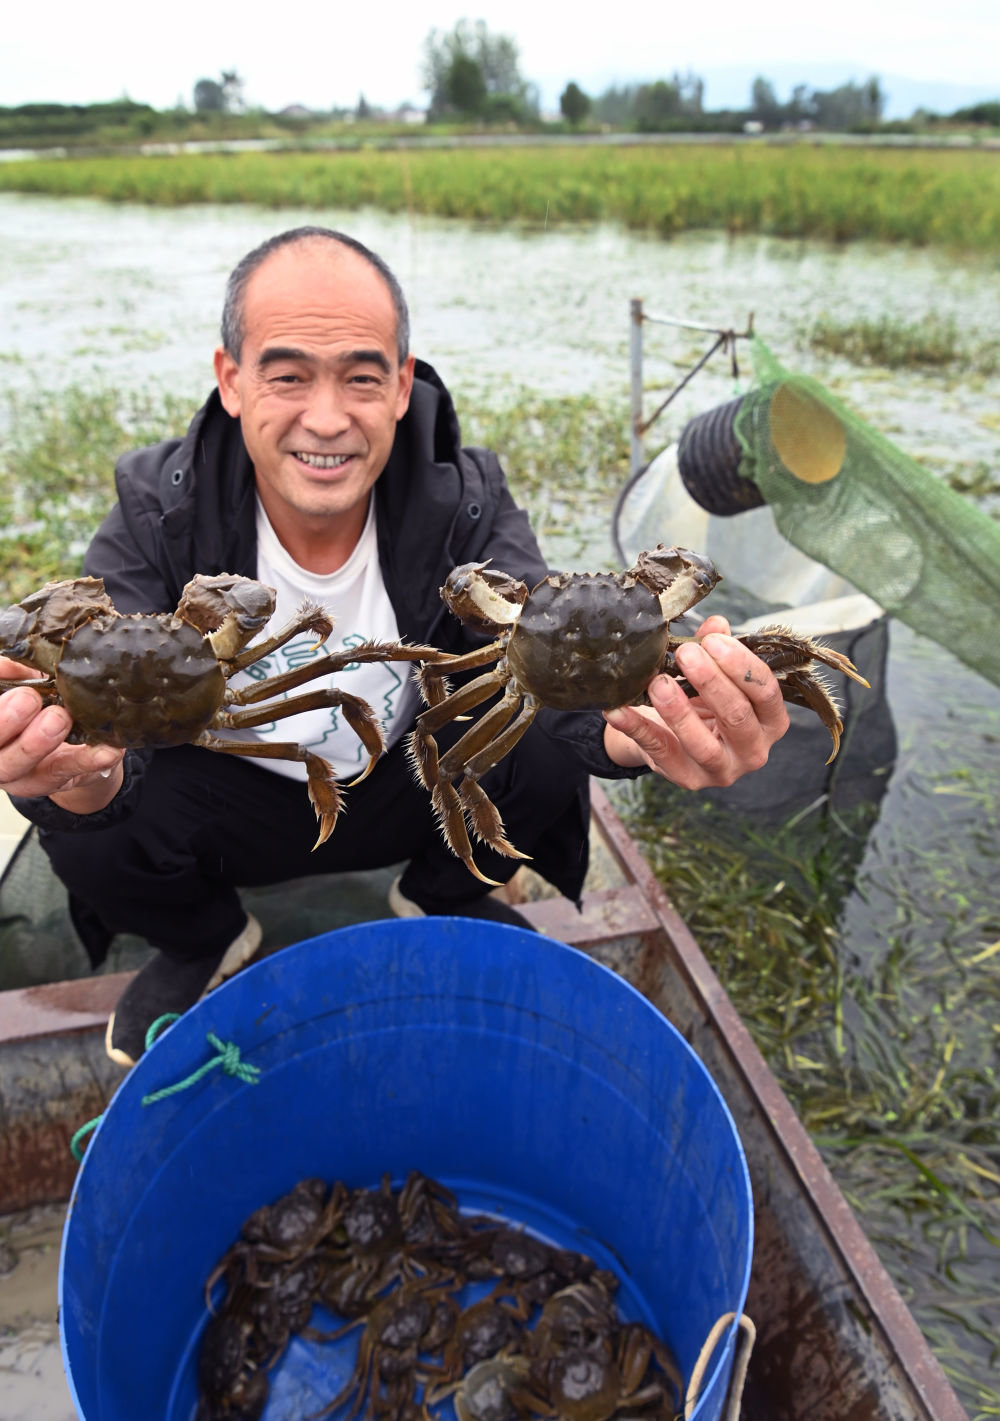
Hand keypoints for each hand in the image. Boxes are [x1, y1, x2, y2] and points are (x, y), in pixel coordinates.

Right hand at [0, 666, 124, 810]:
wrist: (69, 747)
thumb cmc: (37, 707)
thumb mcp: (22, 686)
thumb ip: (13, 673)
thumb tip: (12, 659)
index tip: (8, 679)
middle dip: (5, 722)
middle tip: (28, 698)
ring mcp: (21, 774)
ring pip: (21, 766)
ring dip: (38, 743)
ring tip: (60, 718)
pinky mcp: (54, 781)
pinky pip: (69, 772)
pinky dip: (89, 760)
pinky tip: (108, 749)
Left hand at [602, 616, 788, 788]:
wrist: (677, 740)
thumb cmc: (706, 704)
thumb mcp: (718, 677)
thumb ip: (719, 651)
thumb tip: (716, 623)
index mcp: (770, 722)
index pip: (766, 693)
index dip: (741, 665)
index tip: (712, 641)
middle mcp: (754, 750)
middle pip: (737, 715)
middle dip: (710, 681)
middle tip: (686, 654)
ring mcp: (722, 770)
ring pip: (702, 742)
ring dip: (678, 710)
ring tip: (658, 683)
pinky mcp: (687, 779)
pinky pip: (659, 751)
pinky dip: (636, 728)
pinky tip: (618, 710)